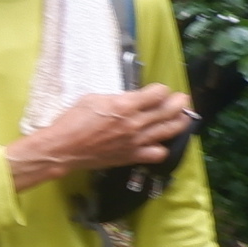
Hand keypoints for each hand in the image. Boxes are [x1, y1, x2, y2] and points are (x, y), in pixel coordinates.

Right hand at [7, 85, 194, 192]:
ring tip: (183, 117)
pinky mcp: (132, 156)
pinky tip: (160, 142)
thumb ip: (117, 98)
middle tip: (182, 99)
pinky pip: (158, 154)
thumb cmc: (73, 121)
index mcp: (125, 105)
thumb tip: (130, 98)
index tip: (159, 90)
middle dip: (179, 102)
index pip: (158, 93)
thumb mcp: (93, 99)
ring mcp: (136, 141)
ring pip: (169, 131)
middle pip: (169, 110)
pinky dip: (163, 147)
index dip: (161, 90)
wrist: (64, 148)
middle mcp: (135, 123)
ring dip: (180, 122)